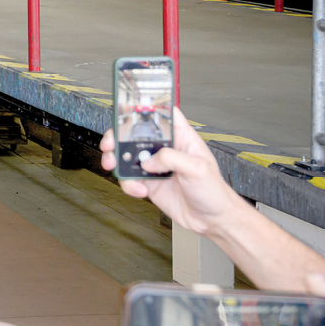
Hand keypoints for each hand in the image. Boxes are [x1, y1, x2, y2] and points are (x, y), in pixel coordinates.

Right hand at [100, 107, 253, 235]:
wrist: (210, 219)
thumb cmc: (213, 191)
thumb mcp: (198, 168)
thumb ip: (171, 158)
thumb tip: (149, 159)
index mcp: (181, 137)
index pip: (163, 114)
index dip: (146, 107)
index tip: (129, 106)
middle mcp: (165, 149)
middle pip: (135, 134)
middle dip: (118, 136)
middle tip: (111, 144)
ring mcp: (155, 166)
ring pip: (127, 156)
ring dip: (117, 161)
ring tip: (115, 166)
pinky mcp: (148, 183)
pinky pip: (129, 179)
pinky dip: (128, 184)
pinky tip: (140, 191)